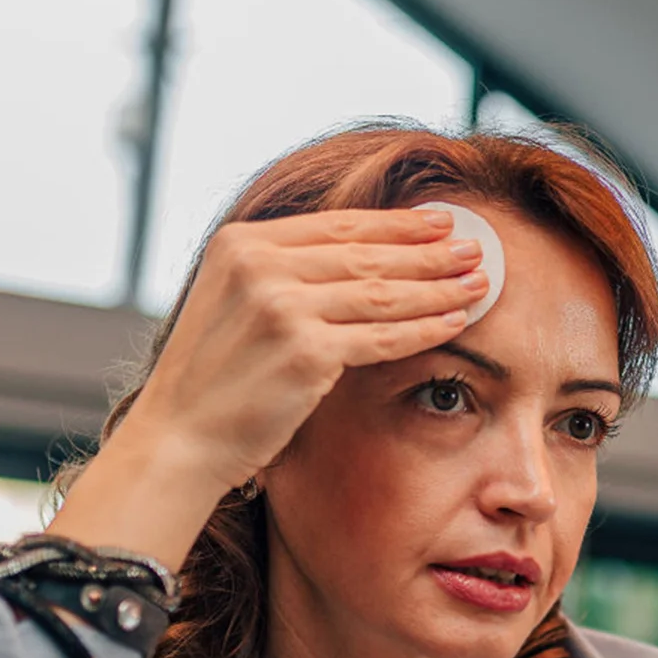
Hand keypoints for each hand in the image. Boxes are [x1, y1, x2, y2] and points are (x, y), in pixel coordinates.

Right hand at [129, 205, 488, 494]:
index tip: (439, 222)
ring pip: (382, 292)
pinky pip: (381, 337)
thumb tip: (357, 261)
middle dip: (429, 252)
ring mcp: (282, 307)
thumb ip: (282, 276)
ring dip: (437, 287)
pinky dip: (424, 328)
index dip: (395, 224)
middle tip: (476, 248)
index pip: (337, 225)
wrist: (179, 436)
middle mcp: (260, 266)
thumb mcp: (234, 303)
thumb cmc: (211, 381)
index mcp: (241, 244)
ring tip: (478, 282)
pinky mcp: (304, 352)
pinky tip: (454, 322)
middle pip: (367, 253)